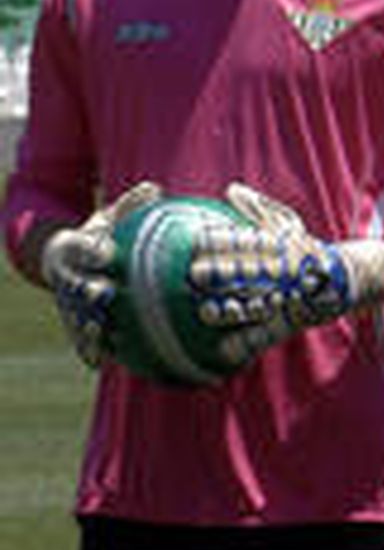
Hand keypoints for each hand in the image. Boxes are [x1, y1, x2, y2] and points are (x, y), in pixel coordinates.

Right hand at [39, 181, 163, 367]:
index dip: (90, 249)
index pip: (80, 246)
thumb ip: (130, 206)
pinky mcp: (70, 322)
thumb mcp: (109, 217)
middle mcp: (66, 276)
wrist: (62, 260)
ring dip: (83, 324)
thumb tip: (155, 188)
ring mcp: (65, 301)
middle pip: (73, 285)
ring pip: (72, 315)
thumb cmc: (99, 236)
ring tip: (99, 332)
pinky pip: (79, 339)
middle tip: (102, 293)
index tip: (104, 251)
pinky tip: (101, 361)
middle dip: (85, 290)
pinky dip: (87, 350)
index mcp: (72, 247)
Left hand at [188, 182, 383, 366]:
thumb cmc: (308, 248)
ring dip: (234, 309)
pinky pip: (269, 332)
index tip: (198, 240)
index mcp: (283, 246)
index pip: (251, 241)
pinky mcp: (291, 320)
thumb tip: (232, 190)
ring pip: (260, 302)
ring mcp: (290, 296)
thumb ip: (258, 208)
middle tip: (195, 273)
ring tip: (207, 310)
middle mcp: (287, 270)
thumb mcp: (287, 224)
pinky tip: (226, 349)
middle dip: (226, 271)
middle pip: (254, 270)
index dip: (225, 241)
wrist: (348, 278)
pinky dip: (248, 341)